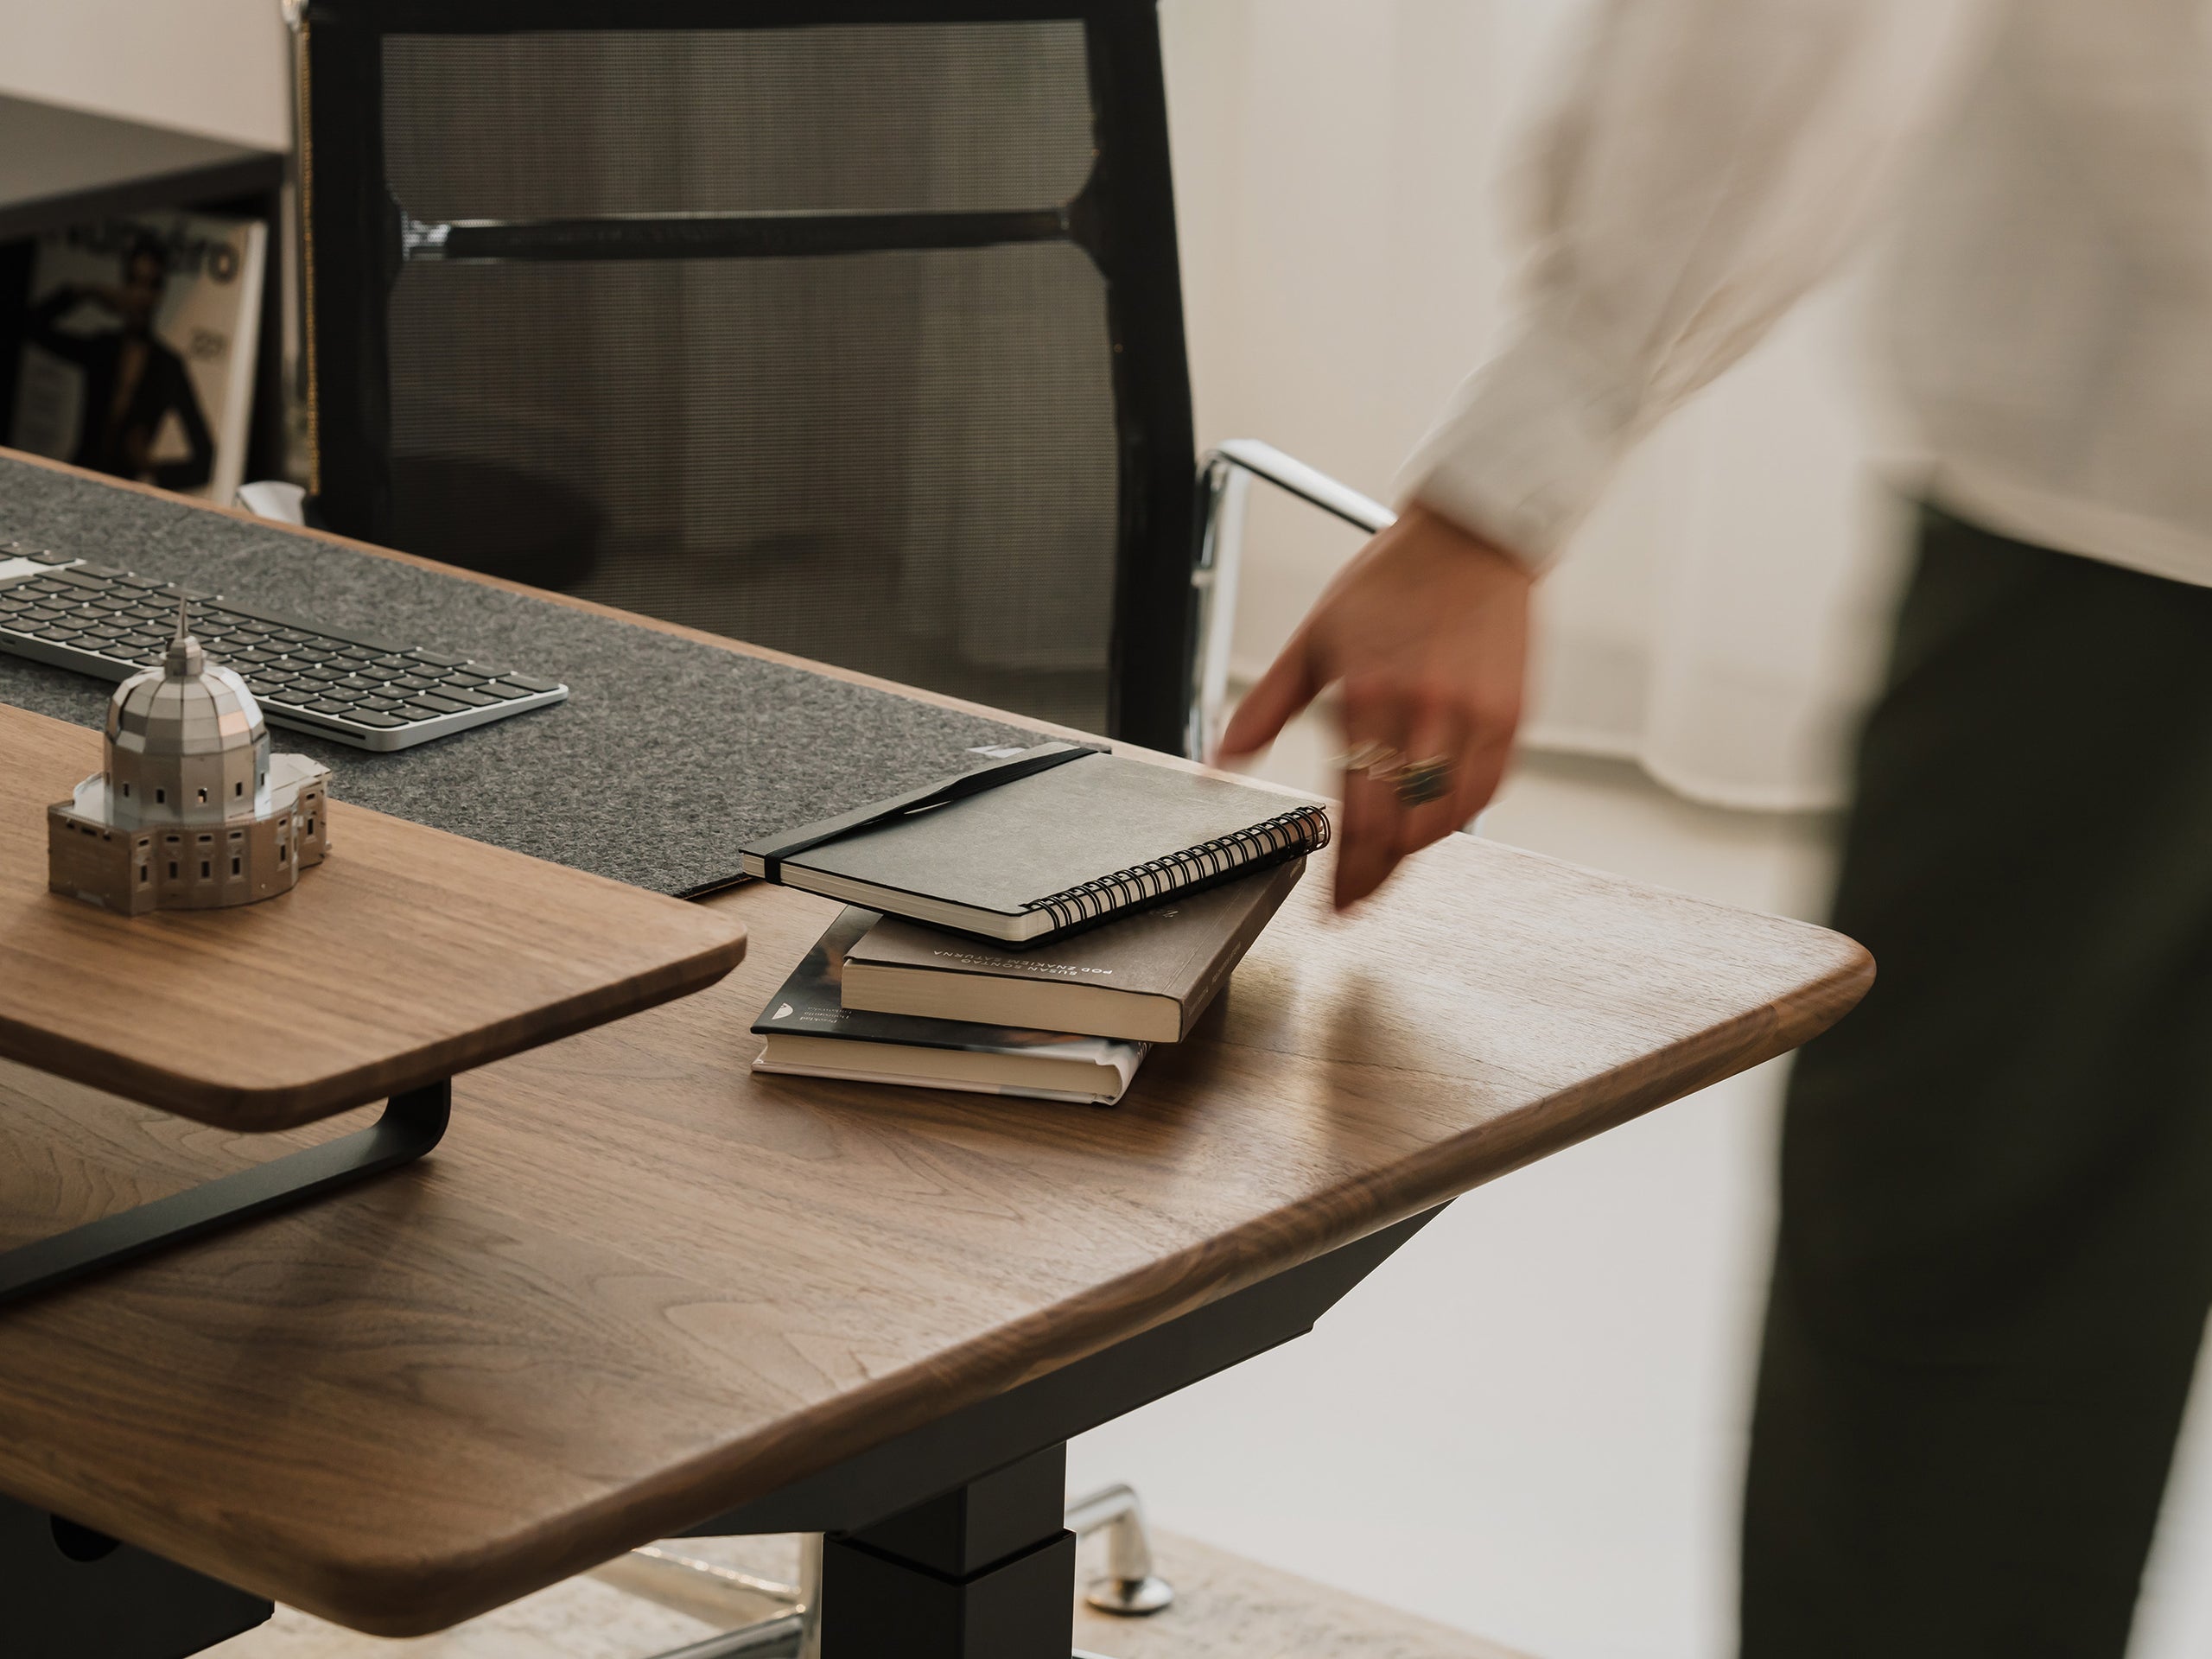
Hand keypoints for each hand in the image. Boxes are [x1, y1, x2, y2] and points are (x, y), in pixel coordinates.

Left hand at [1217, 503, 1532, 908]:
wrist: (1471, 536)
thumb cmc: (1391, 580)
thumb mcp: (1312, 641)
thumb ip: (1262, 709)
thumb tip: (1219, 763)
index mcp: (1368, 694)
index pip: (1356, 809)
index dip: (1346, 869)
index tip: (1334, 904)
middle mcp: (1426, 711)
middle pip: (1403, 827)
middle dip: (1378, 874)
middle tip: (1358, 898)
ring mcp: (1475, 715)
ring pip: (1448, 817)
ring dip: (1417, 847)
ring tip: (1391, 857)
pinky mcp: (1513, 714)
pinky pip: (1487, 788)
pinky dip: (1459, 813)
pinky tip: (1435, 816)